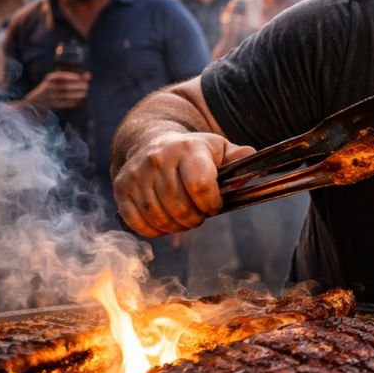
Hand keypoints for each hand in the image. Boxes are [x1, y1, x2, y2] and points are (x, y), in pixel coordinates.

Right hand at [24, 70, 90, 109]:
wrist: (36, 101)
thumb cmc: (52, 88)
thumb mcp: (58, 80)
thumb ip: (73, 77)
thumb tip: (89, 75)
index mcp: (50, 78)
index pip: (61, 76)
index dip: (72, 76)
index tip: (81, 77)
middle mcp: (49, 86)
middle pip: (64, 86)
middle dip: (77, 86)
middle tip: (87, 86)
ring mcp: (50, 96)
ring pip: (65, 95)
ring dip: (76, 94)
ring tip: (85, 93)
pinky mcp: (52, 104)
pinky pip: (64, 103)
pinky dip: (73, 102)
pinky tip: (80, 101)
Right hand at [113, 132, 255, 237]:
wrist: (151, 142)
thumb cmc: (193, 152)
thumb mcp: (217, 149)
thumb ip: (237, 158)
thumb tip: (252, 160)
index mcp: (188, 149)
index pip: (201, 185)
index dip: (211, 203)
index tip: (214, 205)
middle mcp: (159, 158)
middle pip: (180, 207)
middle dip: (195, 219)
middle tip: (198, 216)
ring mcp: (137, 174)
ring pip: (159, 217)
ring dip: (176, 227)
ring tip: (183, 219)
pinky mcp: (122, 188)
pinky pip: (137, 222)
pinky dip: (154, 230)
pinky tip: (164, 223)